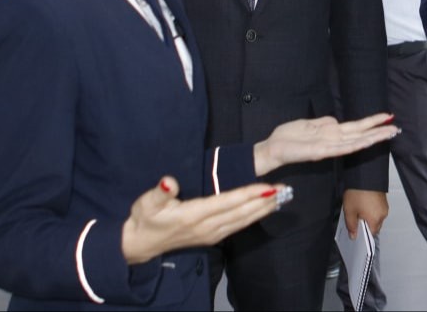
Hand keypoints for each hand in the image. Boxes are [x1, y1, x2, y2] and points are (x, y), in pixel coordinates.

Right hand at [120, 176, 285, 264]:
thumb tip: (168, 182)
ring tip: (282, 198)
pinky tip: (265, 210)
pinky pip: (238, 226)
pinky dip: (254, 217)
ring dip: (264, 209)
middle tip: (286, 191)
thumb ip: (159, 193)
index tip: (268, 187)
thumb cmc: (144, 219)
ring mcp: (211, 234)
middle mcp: (206, 227)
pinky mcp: (212, 238)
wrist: (140, 245)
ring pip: (243, 221)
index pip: (227, 202)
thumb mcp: (146, 203)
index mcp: (193, 215)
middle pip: (241, 213)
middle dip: (265, 201)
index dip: (248, 194)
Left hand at [253, 113, 397, 176]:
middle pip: (361, 135)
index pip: (357, 128)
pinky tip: (365, 142)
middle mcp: (333, 141)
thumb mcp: (309, 124)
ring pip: (355, 142)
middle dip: (379, 132)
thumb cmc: (289, 138)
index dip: (372, 123)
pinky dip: (354, 145)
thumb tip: (336, 122)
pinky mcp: (320, 152)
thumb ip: (324, 123)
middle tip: (397, 128)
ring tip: (388, 133)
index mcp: (331, 133)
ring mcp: (328, 147)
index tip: (388, 117)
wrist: (273, 149)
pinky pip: (340, 148)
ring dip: (372, 138)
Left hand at [343, 188, 388, 236]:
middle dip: (365, 224)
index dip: (362, 234)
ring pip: (376, 217)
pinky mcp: (383, 199)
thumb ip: (351, 226)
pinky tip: (362, 203)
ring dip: (368, 216)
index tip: (355, 230)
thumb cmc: (358, 192)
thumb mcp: (349, 212)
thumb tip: (353, 235)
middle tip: (355, 217)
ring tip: (358, 208)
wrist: (364, 175)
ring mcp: (384, 206)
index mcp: (376, 220)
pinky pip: (377, 209)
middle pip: (374, 226)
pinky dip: (371, 209)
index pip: (371, 234)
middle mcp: (383, 214)